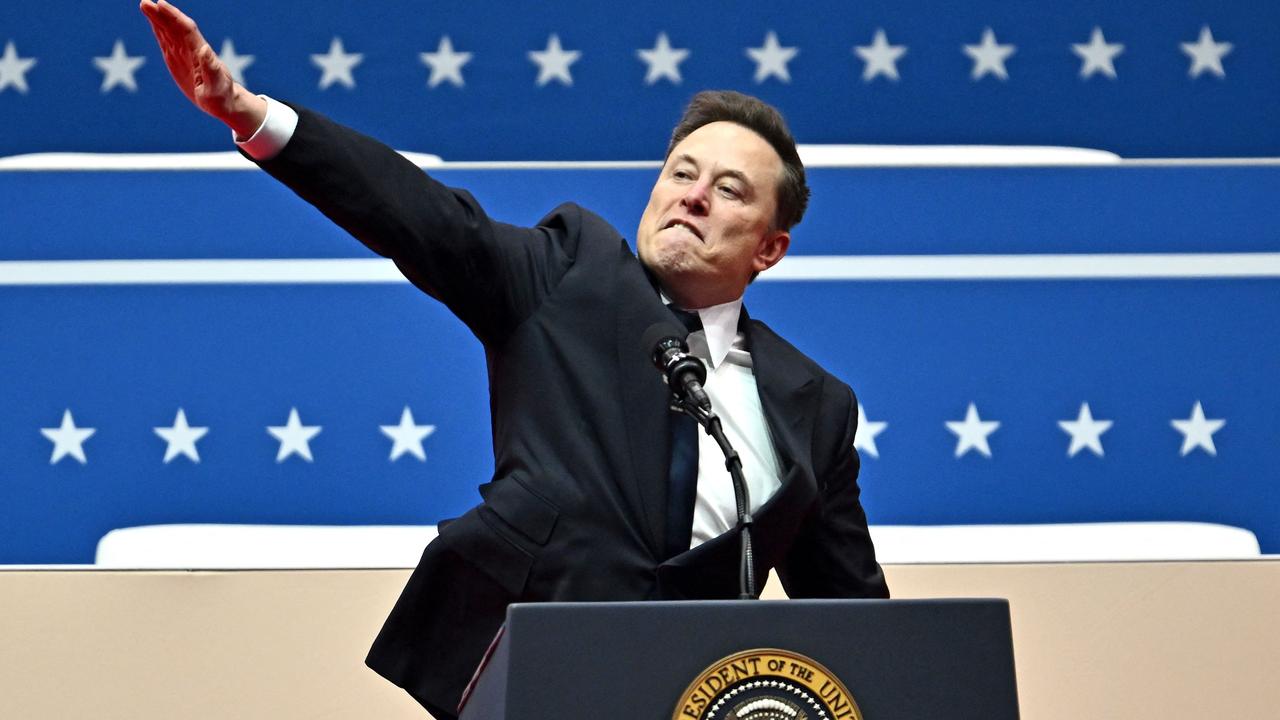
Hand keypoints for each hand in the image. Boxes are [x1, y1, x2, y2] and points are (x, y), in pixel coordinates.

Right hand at [140, 0, 265, 137]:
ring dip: (158, 19)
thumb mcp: (217, 86)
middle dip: (161, 14)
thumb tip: (204, 48)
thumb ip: (211, 68)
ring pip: (169, 32)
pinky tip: (153, 23)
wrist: (224, 102)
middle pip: (175, 27)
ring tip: (145, 5)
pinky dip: (159, 31)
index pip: (186, 30)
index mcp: (200, 53)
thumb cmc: (222, 96)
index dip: (174, 16)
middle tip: (145, 2)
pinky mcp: (178, 61)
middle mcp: (192, 49)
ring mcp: (184, 54)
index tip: (161, 5)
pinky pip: (167, 43)